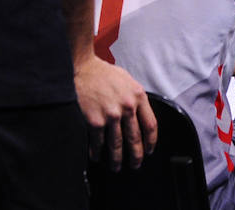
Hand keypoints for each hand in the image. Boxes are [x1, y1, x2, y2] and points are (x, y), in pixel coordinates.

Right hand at [74, 55, 157, 170]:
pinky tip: (97, 156)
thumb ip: (136, 98)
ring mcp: (111, 115)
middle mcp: (127, 107)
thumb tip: (141, 117)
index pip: (151, 125)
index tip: (149, 150)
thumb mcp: (127, 81)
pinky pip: (99, 142)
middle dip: (136, 155)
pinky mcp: (95, 120)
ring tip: (116, 166)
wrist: (82, 68)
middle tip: (135, 164)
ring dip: (117, 158)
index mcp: (138, 96)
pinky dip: (97, 152)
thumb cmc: (104, 73)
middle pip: (135, 138)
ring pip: (117, 144)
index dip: (151, 141)